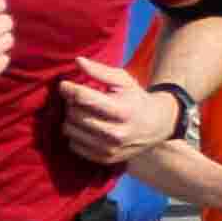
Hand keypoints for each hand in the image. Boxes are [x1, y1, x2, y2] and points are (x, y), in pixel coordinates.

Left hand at [51, 56, 171, 164]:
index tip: (64, 84)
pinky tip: (85, 127)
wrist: (156, 126)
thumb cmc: (135, 98)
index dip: (70, 89)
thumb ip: (100, 71)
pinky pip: (73, 145)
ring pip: (70, 130)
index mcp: (121, 111)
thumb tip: (77, 61)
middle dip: (71, 104)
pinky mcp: (104, 159)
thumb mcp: (123, 80)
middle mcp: (115, 134)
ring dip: (71, 119)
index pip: (84, 98)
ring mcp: (109, 149)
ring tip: (82, 112)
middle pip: (75, 114)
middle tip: (78, 99)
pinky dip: (75, 134)